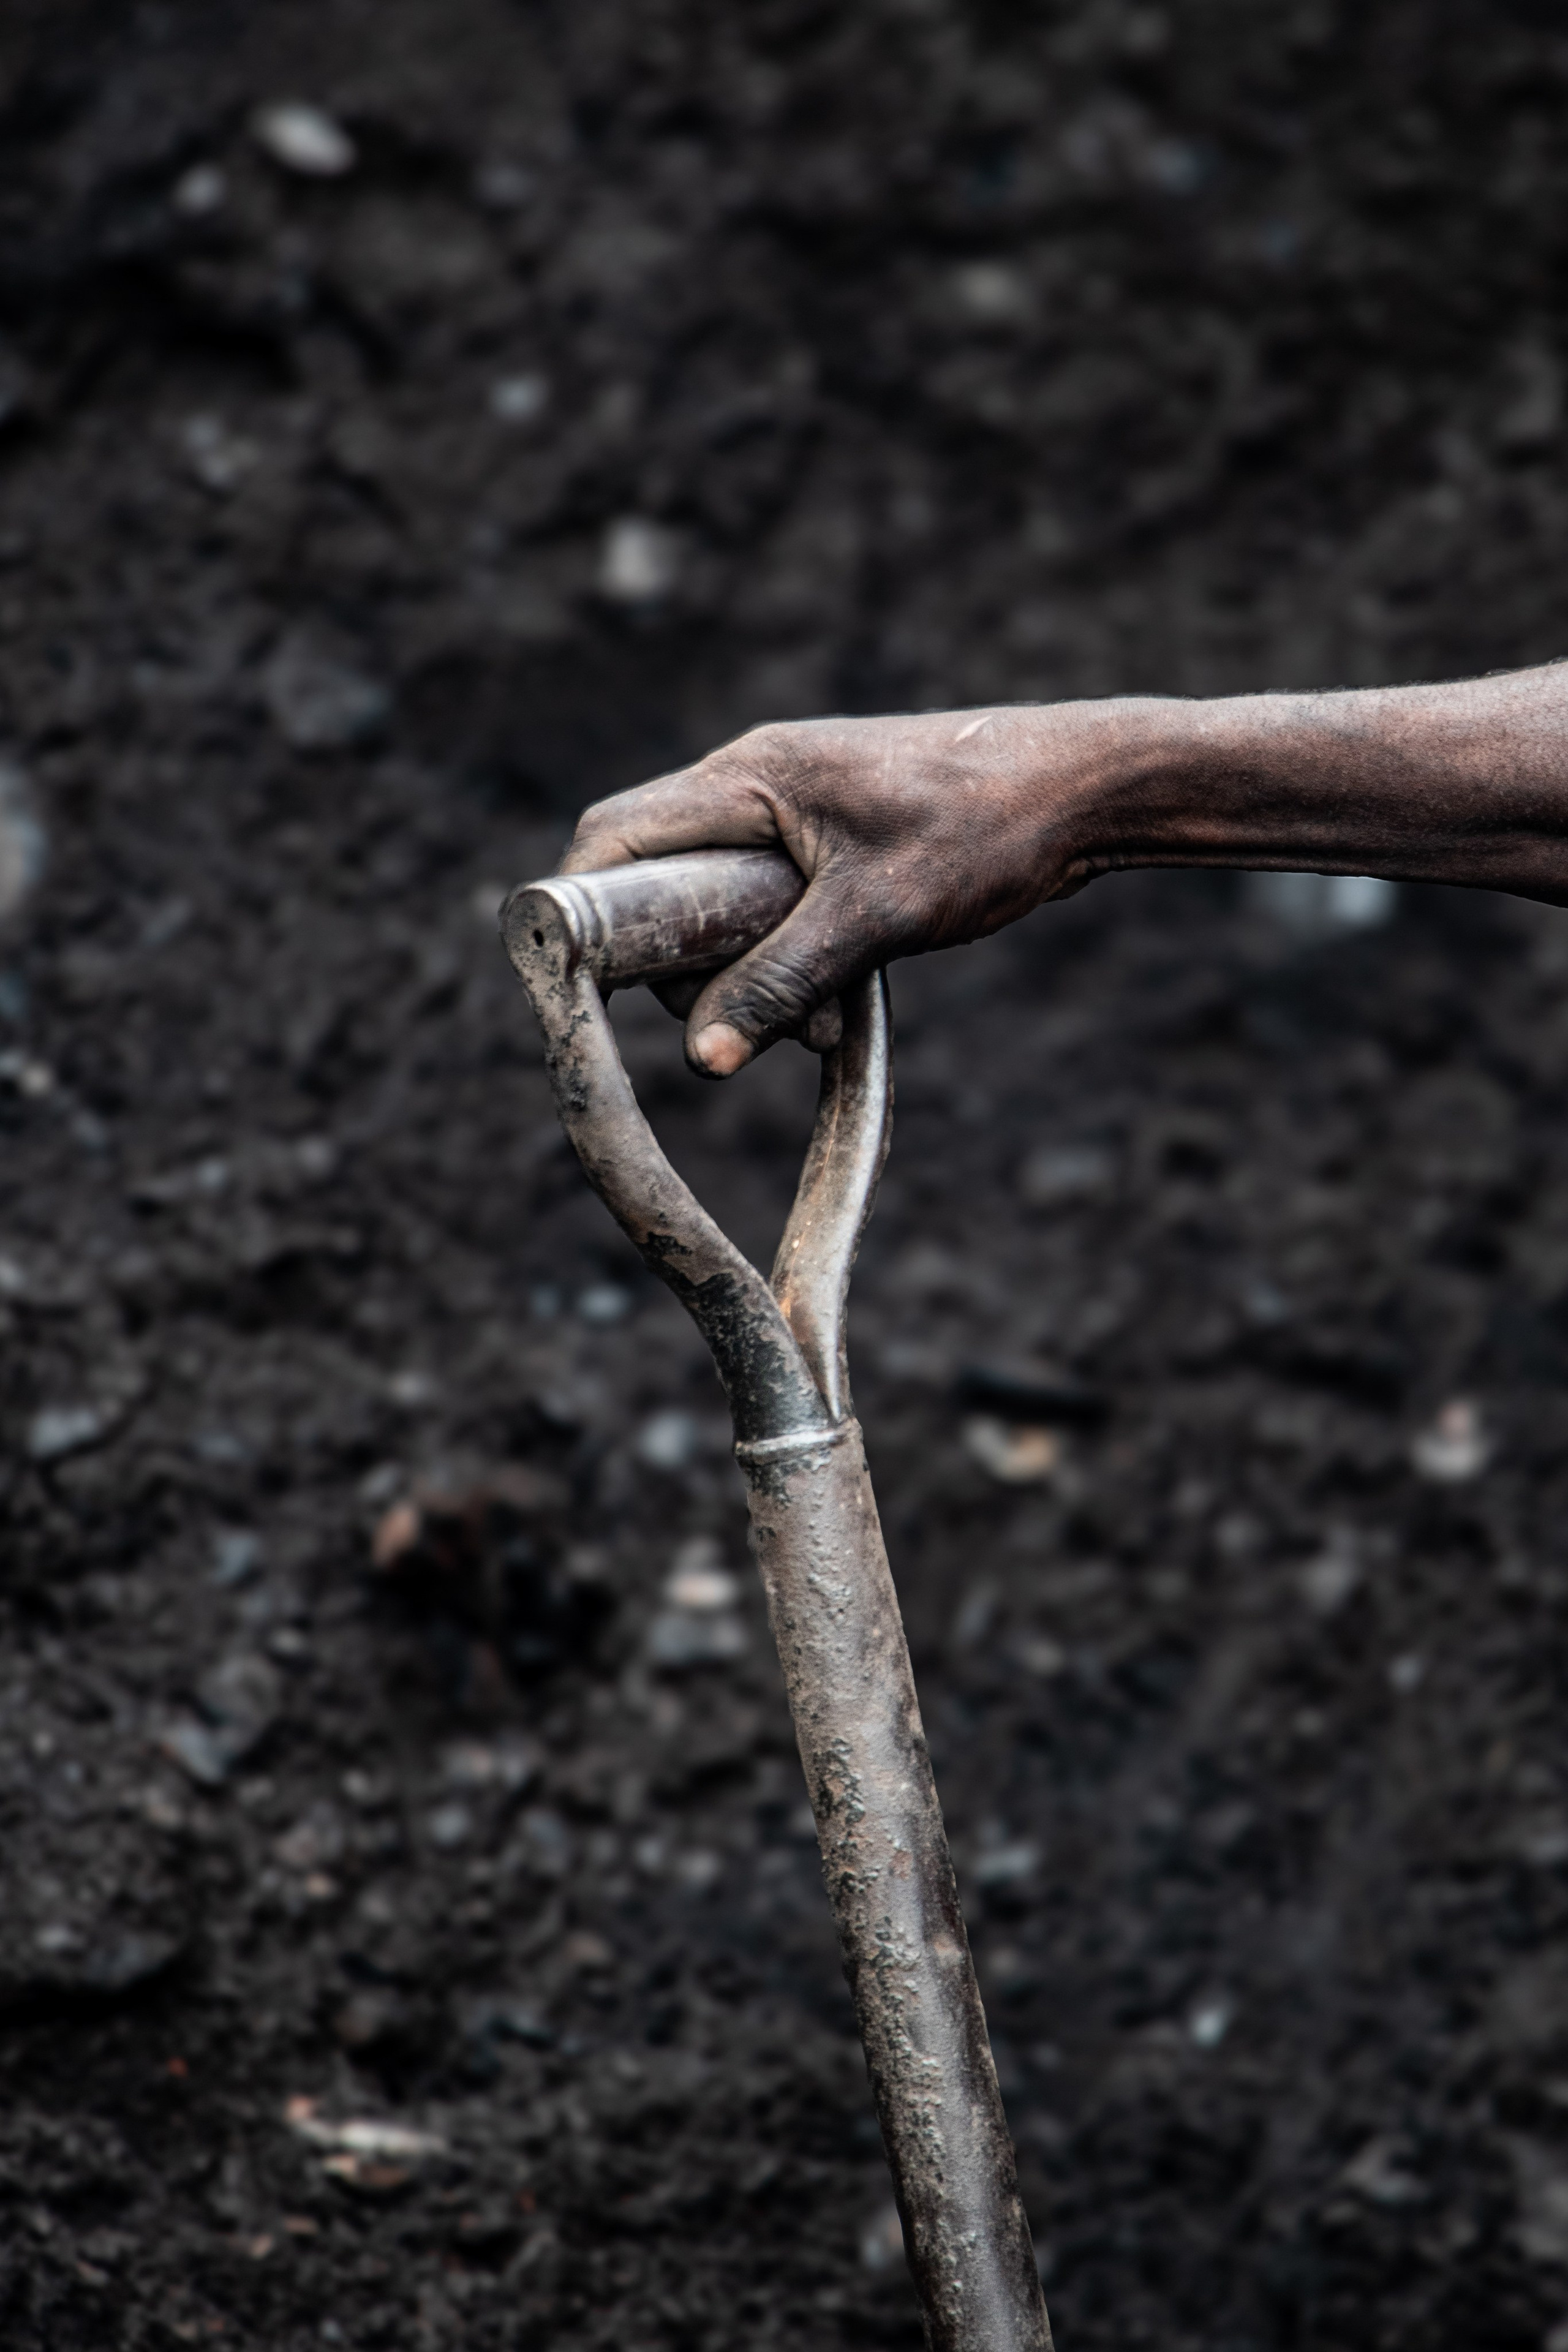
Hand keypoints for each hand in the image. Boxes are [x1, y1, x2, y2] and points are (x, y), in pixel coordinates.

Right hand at [559, 706, 1119, 1074]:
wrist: (1088, 790)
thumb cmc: (985, 827)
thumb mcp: (875, 916)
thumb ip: (780, 982)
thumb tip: (701, 1056)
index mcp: (748, 777)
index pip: (616, 833)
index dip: (581, 909)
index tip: (580, 986)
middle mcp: (756, 785)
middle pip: (661, 884)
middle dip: (685, 969)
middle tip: (734, 1024)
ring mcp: (794, 815)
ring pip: (721, 910)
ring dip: (747, 980)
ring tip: (814, 1023)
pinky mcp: (829, 847)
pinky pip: (773, 915)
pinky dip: (790, 967)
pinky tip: (837, 1009)